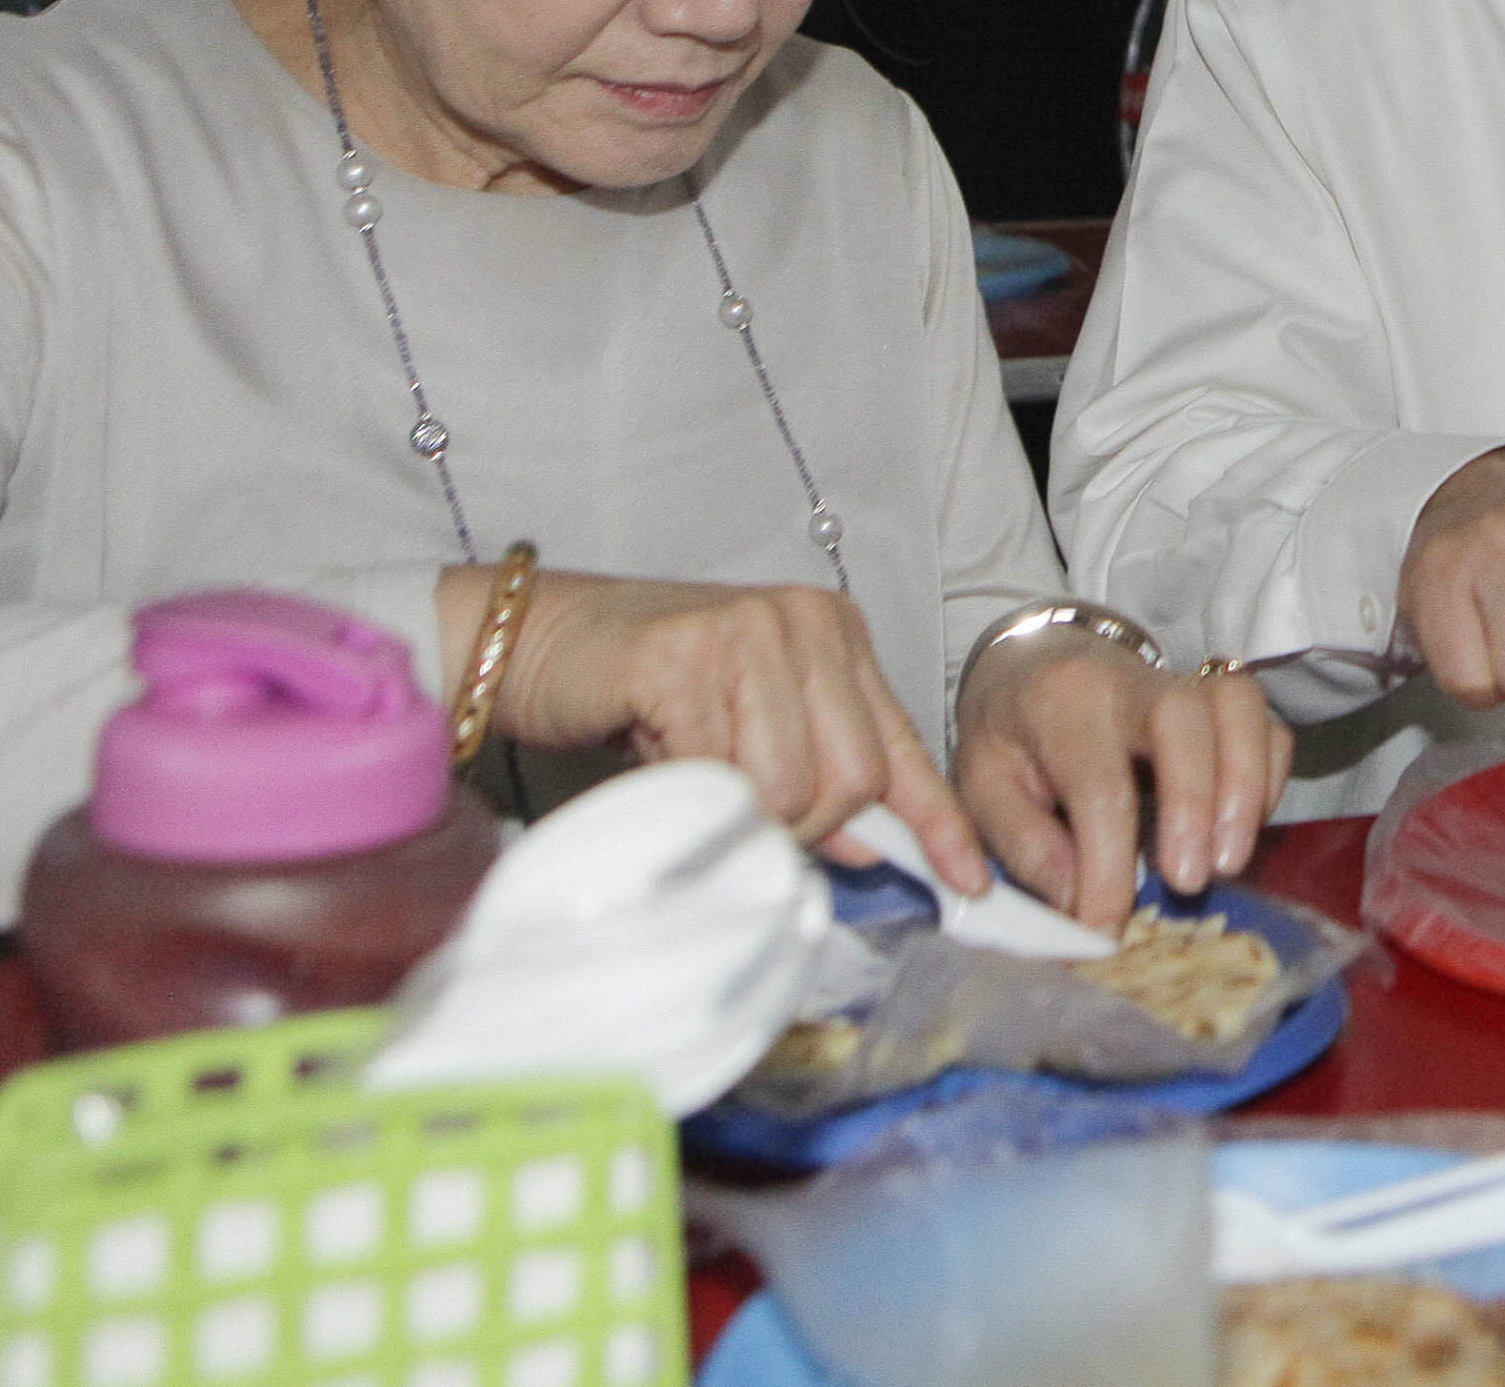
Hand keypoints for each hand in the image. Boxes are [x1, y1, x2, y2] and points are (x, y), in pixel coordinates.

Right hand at [482, 568, 985, 889]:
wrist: (537, 639)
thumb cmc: (645, 689)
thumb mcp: (752, 731)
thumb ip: (817, 778)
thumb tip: (870, 849)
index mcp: (838, 636)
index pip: (904, 746)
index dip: (937, 822)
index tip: (967, 881)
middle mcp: (808, 622)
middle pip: (855, 780)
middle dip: (803, 825)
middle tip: (740, 805)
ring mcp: (752, 632)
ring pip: (793, 788)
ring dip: (742, 810)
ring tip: (694, 769)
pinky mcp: (688, 656)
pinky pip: (721, 774)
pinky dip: (690, 789)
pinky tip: (660, 753)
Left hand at [955, 642, 1295, 929]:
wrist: (1035, 663)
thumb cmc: (1011, 734)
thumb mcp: (984, 786)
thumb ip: (1024, 844)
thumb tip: (1076, 903)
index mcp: (1063, 703)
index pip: (1098, 784)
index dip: (1106, 866)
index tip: (1105, 929)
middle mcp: (1130, 681)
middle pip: (1183, 720)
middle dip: (1193, 806)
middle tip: (1188, 883)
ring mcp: (1184, 683)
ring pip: (1239, 708)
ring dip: (1246, 787)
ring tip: (1229, 861)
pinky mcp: (1221, 698)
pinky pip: (1266, 724)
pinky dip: (1268, 778)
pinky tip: (1243, 831)